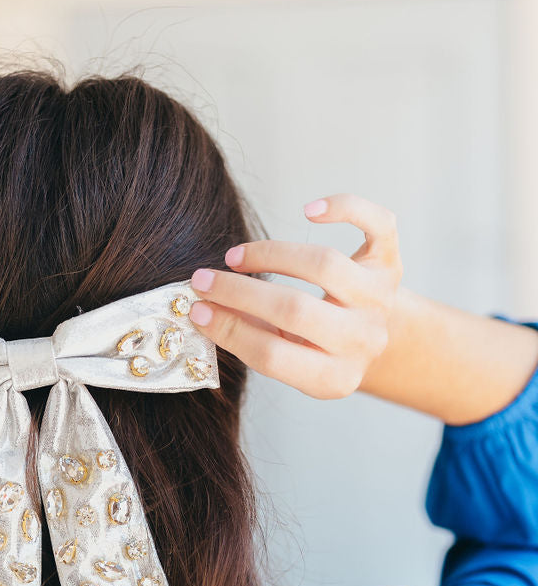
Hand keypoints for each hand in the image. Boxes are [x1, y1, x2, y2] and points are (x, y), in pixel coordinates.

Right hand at [188, 194, 402, 400]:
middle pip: (295, 310)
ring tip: (237, 257)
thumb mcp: (288, 358)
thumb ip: (251, 337)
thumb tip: (201, 309)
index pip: (272, 356)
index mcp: (334, 377)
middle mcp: (363, 339)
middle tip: (203, 280)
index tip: (195, 310)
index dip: (228, 331)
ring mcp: (381, 299)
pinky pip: (378, 224)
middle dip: (240, 292)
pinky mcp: (391, 261)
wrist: (375, 337)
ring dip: (272, 254)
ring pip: (324, 265)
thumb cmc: (316, 347)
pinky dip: (344, 208)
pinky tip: (309, 210)